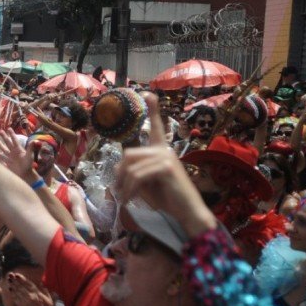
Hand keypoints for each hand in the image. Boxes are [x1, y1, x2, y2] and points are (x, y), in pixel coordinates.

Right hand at [0, 128, 31, 178]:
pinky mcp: (8, 164)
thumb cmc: (28, 165)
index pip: (14, 140)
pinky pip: (2, 159)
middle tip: (1, 131)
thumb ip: (30, 148)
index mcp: (18, 150)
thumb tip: (34, 141)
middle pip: (8, 143)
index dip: (12, 134)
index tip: (9, 128)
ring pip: (4, 150)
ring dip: (1, 146)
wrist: (25, 175)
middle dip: (4, 137)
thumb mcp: (29, 156)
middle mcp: (13, 153)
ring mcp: (10, 158)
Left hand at [4, 271, 53, 305]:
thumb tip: (41, 284)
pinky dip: (13, 294)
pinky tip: (10, 290)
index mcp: (38, 294)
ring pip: (18, 292)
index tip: (17, 274)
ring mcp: (26, 302)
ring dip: (13, 286)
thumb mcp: (50, 301)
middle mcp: (31, 296)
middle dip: (15, 281)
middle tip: (10, 275)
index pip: (28, 284)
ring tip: (9, 281)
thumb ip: (45, 292)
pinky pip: (16, 299)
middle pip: (21, 286)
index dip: (22, 279)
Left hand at [114, 93, 215, 231]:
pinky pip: (138, 175)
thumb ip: (134, 171)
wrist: (187, 211)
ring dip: (124, 185)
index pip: (157, 127)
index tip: (148, 93)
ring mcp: (166, 157)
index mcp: (161, 150)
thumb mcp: (146, 182)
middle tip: (118, 191)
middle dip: (120, 175)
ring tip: (125, 198)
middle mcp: (164, 150)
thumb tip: (119, 167)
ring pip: (131, 167)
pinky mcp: (166, 167)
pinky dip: (130, 189)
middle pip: (129, 154)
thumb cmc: (167, 198)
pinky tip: (130, 200)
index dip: (153, 110)